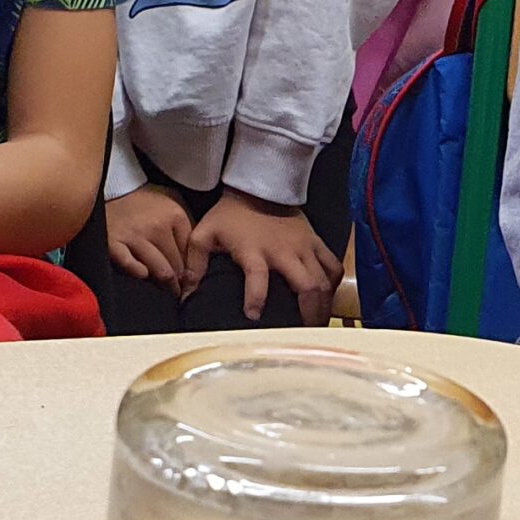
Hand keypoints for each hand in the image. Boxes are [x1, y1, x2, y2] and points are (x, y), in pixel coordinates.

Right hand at [105, 184, 193, 285]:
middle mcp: (157, 226)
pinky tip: (143, 273)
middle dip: (179, 280)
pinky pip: (129, 265)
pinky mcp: (114, 243)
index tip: (190, 277)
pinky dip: (138, 272)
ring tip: (168, 289)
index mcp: (175, 216)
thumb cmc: (147, 202)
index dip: (192, 268)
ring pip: (160, 271)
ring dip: (165, 284)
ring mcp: (134, 235)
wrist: (114, 191)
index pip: (191, 254)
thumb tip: (198, 257)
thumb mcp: (175, 203)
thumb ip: (189, 227)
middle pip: (177, 265)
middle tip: (179, 287)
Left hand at [185, 189, 340, 325]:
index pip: (257, 278)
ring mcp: (304, 247)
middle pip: (307, 287)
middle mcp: (284, 252)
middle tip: (304, 333)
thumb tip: (186, 294)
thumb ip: (194, 264)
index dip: (256, 298)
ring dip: (323, 305)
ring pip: (324, 281)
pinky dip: (333, 283)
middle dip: (309, 314)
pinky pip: (333, 266)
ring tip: (318, 323)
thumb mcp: (205, 234)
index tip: (253, 317)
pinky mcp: (315, 241)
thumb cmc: (230, 214)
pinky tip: (328, 297)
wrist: (258, 185)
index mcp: (255, 251)